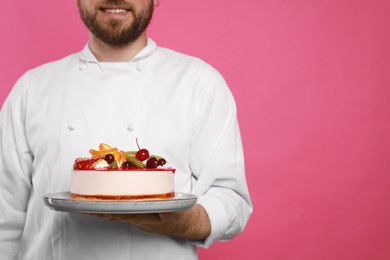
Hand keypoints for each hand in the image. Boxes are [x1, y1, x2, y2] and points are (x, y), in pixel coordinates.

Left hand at [88, 204, 210, 240]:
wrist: (186, 223)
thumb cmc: (181, 214)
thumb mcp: (178, 211)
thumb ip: (170, 209)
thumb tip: (164, 207)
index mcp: (146, 217)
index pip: (123, 213)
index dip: (108, 209)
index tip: (94, 206)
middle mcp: (139, 218)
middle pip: (115, 214)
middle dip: (98, 210)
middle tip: (82, 204)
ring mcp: (138, 218)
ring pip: (117, 214)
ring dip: (102, 210)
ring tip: (87, 205)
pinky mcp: (139, 216)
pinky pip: (122, 213)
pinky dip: (111, 209)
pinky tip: (105, 206)